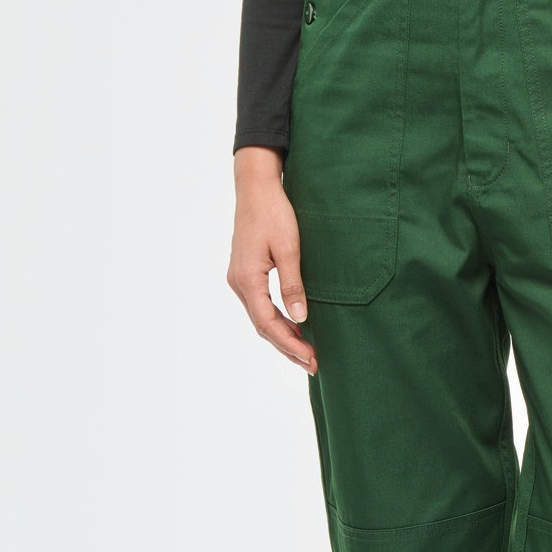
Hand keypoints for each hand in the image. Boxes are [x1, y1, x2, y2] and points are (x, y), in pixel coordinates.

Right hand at [229, 147, 316, 370]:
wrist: (255, 187)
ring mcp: (240, 279)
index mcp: (247, 280)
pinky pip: (260, 305)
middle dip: (288, 347)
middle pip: (263, 326)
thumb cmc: (274, 213)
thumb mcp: (288, 248)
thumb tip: (301, 318)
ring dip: (283, 336)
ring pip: (261, 318)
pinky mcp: (246, 273)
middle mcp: (238, 283)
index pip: (268, 323)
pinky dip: (276, 321)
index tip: (311, 358)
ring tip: (306, 353)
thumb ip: (293, 284)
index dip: (290, 344)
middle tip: (313, 364)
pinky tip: (294, 327)